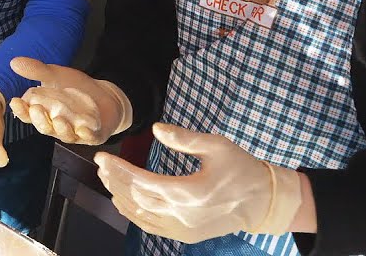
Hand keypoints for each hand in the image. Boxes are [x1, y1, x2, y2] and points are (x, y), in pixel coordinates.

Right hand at [8, 57, 131, 144]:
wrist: (104, 95)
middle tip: (36, 109)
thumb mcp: (56, 75)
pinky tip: (83, 129)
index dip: (21, 110)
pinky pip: (89, 137)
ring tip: (58, 119)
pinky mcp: (93, 135)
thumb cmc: (75, 88)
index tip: (15, 101)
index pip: (29, 114)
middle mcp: (57, 125)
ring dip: (61, 128)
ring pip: (65, 134)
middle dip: (40, 120)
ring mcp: (75, 132)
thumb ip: (37, 71)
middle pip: (45, 126)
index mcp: (45, 113)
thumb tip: (14, 62)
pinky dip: (86, 134)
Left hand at [95, 124, 302, 243]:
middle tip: (101, 165)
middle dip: (115, 181)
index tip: (103, 157)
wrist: (264, 202)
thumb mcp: (217, 146)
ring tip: (107, 178)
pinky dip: (133, 214)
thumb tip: (156, 129)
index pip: (142, 182)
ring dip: (120, 196)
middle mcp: (183, 216)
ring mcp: (183, 229)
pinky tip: (122, 201)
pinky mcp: (185, 235)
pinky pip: (151, 227)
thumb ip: (184, 138)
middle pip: (137, 199)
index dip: (119, 170)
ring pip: (141, 215)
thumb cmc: (241, 170)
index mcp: (190, 193)